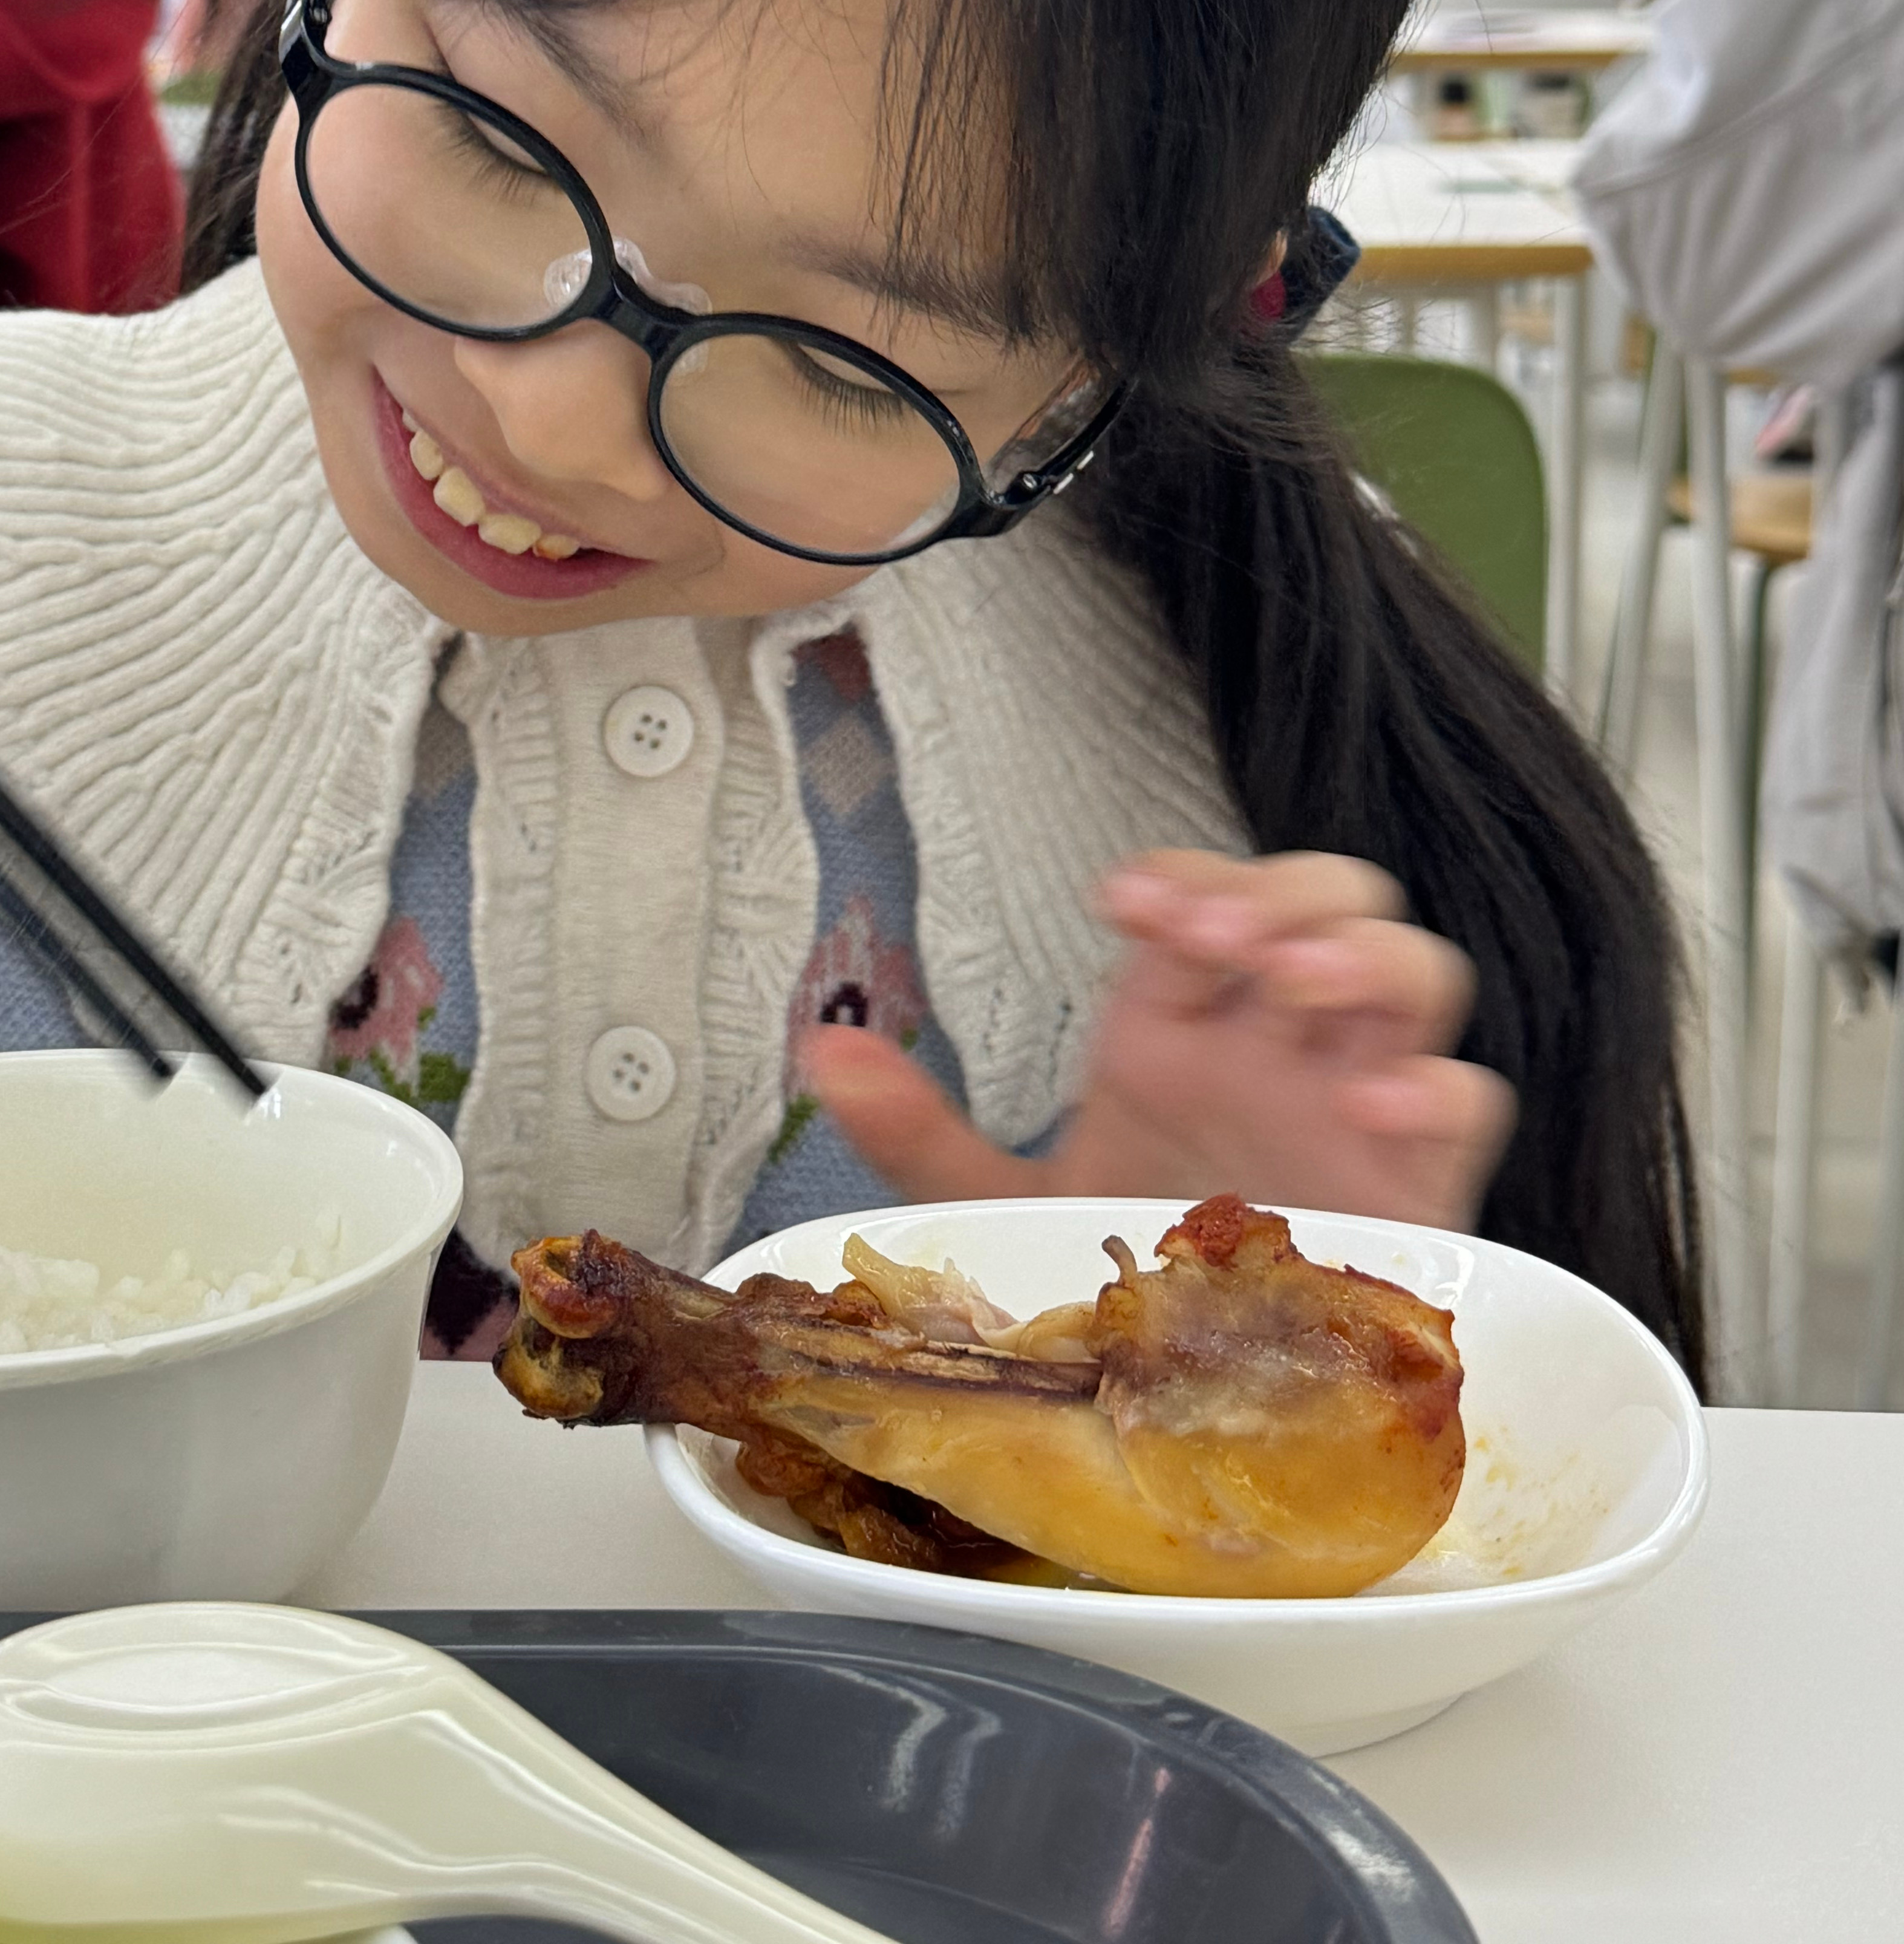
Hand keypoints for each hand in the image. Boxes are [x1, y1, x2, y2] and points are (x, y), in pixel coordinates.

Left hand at [801, 847, 1513, 1231]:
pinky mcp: (1417, 1186)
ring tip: (1298, 988)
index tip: (1133, 911)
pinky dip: (1435, 1086)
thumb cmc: (1126, 1283)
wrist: (1195, 1409)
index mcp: (1178, 1028)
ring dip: (1362, 955)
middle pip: (1320, 900)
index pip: (1196, 896)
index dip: (1178, 880)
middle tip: (1226, 943)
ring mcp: (1353, 1104)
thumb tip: (824, 1054)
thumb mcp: (1012, 1205)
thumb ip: (922, 1133)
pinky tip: (1374, 1105)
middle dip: (1282, 894)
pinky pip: (1465, 1102)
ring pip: (1407, 971)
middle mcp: (1272, 1046)